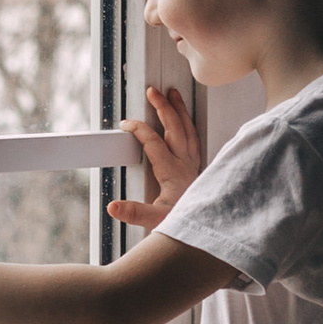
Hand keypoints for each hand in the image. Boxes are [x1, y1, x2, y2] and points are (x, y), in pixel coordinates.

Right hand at [107, 80, 201, 231]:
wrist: (210, 232)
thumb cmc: (184, 227)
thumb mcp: (156, 223)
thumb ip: (135, 213)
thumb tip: (112, 206)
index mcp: (173, 173)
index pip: (154, 143)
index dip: (139, 129)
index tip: (126, 123)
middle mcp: (186, 165)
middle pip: (175, 128)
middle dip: (163, 107)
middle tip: (153, 91)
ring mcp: (194, 166)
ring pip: (189, 131)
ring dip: (180, 111)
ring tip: (174, 94)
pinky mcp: (198, 171)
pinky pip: (195, 141)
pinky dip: (190, 127)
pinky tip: (186, 123)